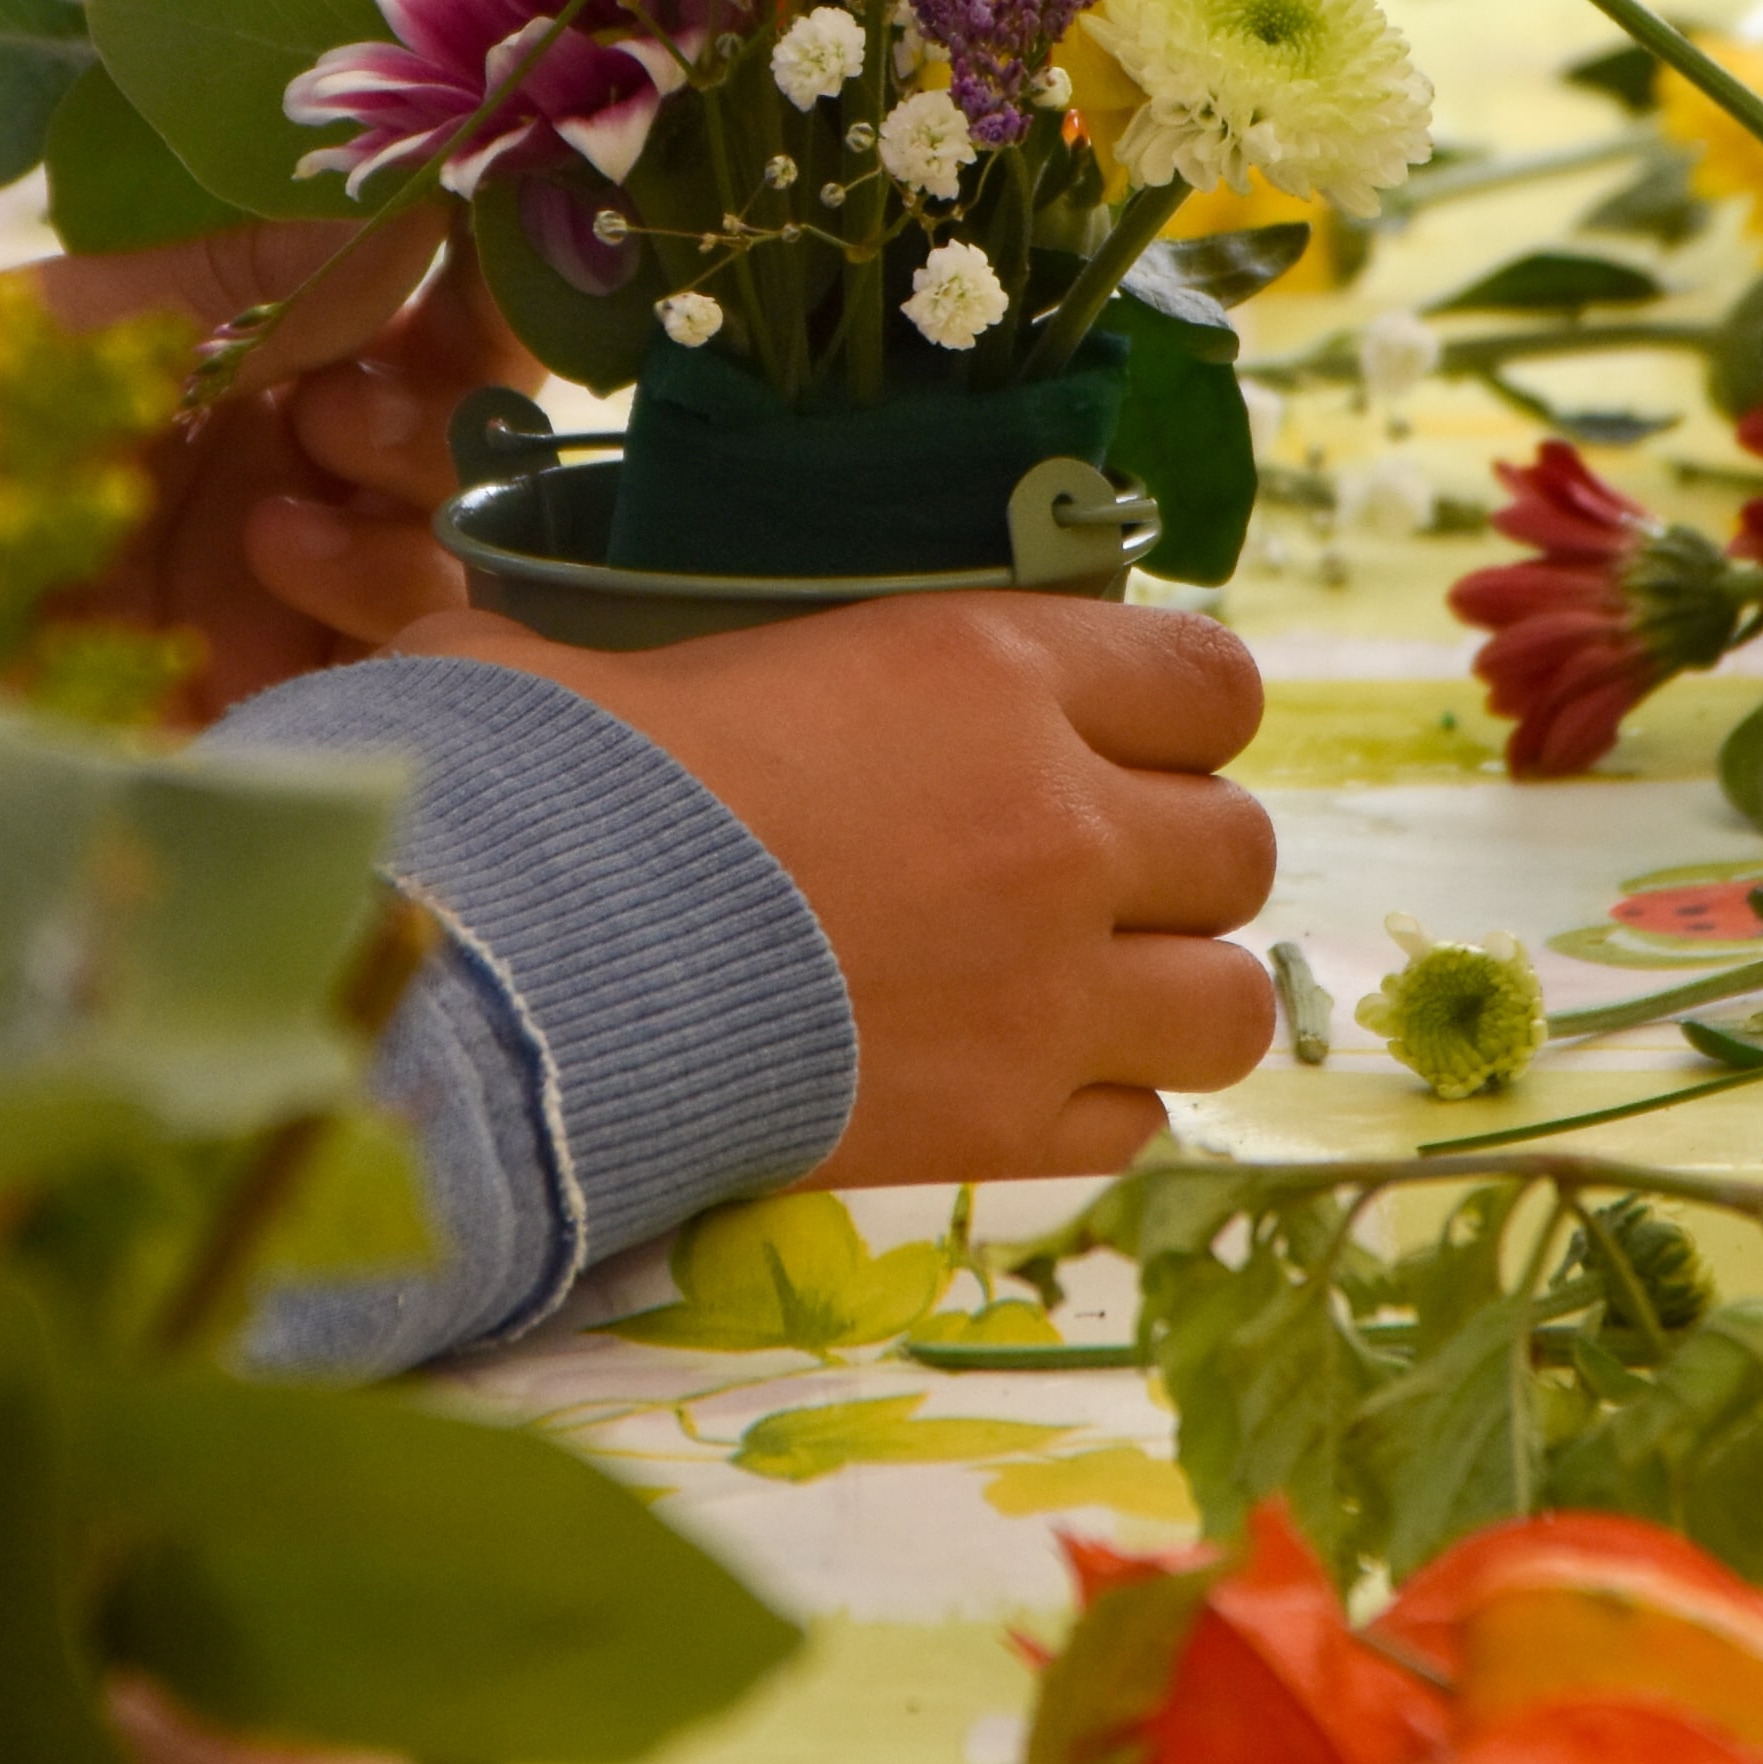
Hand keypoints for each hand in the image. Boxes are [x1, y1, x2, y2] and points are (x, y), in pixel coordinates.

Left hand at [0, 213, 531, 718]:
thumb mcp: (57, 331)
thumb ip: (237, 281)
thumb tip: (420, 210)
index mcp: (229, 391)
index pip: (409, 342)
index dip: (461, 301)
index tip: (472, 251)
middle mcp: (267, 505)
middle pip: (456, 460)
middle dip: (437, 414)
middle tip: (338, 406)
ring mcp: (263, 630)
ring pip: (448, 571)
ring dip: (401, 512)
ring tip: (274, 508)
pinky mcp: (245, 737)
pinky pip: (391, 690)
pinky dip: (383, 620)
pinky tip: (277, 566)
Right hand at [391, 591, 1277, 1185]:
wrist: (521, 969)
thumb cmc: (559, 780)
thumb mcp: (640, 651)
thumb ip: (695, 644)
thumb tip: (570, 637)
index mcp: (991, 671)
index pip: (1210, 680)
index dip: (1173, 712)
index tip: (1112, 737)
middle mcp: (1059, 825)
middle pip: (1241, 844)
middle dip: (1176, 858)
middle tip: (1079, 872)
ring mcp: (1048, 990)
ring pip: (1235, 1001)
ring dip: (1173, 992)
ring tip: (1084, 989)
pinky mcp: (1002, 1127)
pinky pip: (1138, 1123)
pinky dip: (1094, 1103)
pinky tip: (1013, 1077)